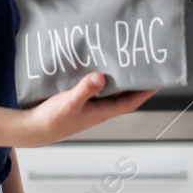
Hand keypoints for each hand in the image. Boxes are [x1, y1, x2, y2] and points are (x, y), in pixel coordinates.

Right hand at [22, 72, 155, 145]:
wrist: (35, 129)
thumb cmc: (54, 119)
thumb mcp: (70, 102)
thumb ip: (85, 89)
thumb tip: (101, 77)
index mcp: (101, 112)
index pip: (130, 102)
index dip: (144, 93)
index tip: (157, 81)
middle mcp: (99, 109)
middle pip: (123, 96)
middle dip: (135, 84)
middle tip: (143, 66)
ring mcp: (89, 107)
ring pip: (110, 93)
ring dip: (118, 81)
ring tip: (125, 63)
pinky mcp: (79, 102)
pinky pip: (96, 90)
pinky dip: (101, 81)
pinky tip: (98, 69)